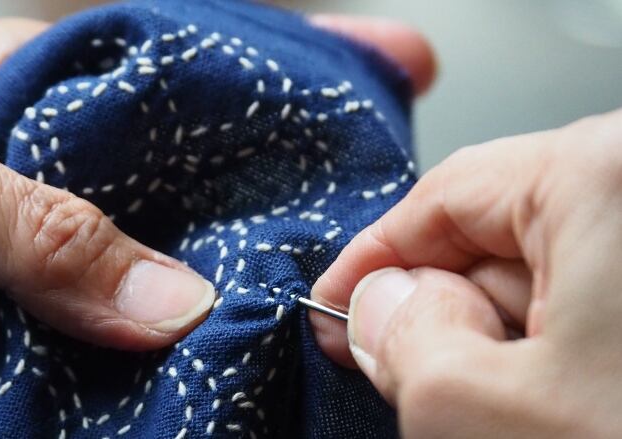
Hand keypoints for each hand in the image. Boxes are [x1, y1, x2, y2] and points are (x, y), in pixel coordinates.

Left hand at [0, 16, 433, 348]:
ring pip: (177, 270)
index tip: (393, 62)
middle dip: (292, 177)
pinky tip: (237, 362)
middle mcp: (60, 181)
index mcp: (29, 92)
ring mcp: (60, 269)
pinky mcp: (45, 346)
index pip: (183, 64)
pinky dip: (181, 362)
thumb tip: (168, 300)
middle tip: (388, 185)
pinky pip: (132, 352)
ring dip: (245, 281)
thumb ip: (31, 217)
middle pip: (200, 173)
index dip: (286, 60)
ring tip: (335, 280)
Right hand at [311, 109, 621, 437]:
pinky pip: (593, 298)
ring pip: (548, 272)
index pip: (444, 194)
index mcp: (606, 177)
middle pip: (496, 232)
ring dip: (500, 336)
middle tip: (397, 367)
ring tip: (497, 397)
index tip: (334, 305)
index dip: (373, 258)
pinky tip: (547, 396)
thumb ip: (405, 339)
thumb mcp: (481, 406)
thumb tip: (383, 303)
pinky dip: (555, 347)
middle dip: (441, 304)